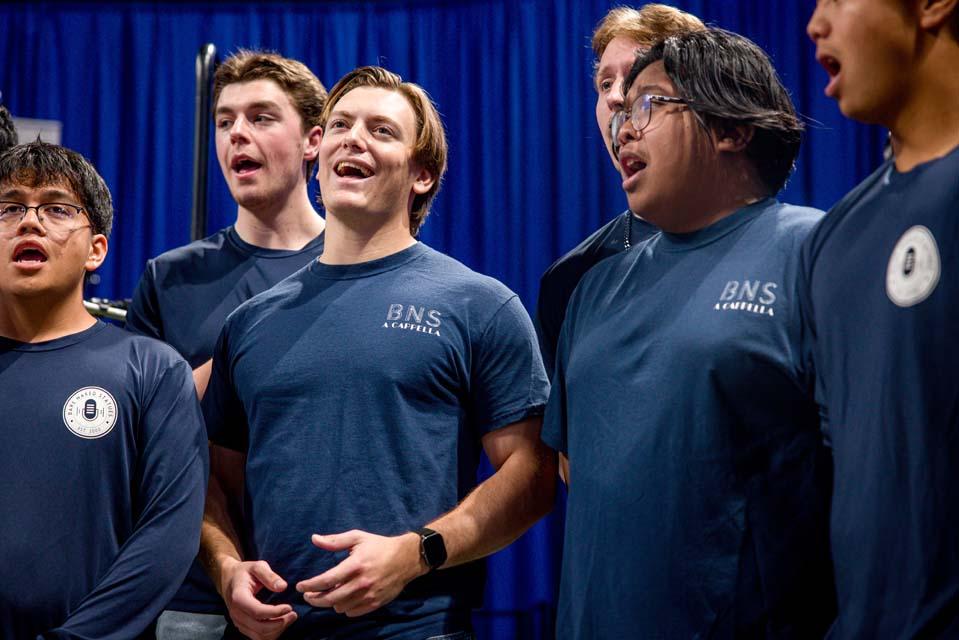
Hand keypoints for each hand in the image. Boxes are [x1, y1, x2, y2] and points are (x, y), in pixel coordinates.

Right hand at [220, 558, 296, 639]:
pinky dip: (271, 633)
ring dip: (277, 630)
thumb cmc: (245, 572)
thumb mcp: (257, 566)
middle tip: (294, 614)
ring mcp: (238, 622)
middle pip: (259, 627)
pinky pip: (257, 637)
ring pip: (259, 636)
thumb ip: (269, 575)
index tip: (289, 607)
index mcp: (239, 597)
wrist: (229, 579)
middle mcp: (236, 613)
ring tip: (290, 618)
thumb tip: (283, 587)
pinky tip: (281, 622)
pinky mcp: (243, 627)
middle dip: (279, 623)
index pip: (257, 611)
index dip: (274, 612)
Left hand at [295, 530, 426, 616]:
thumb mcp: (358, 538)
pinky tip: (343, 598)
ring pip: (340, 607)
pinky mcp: (375, 603)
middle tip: (308, 595)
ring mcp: (369, 595)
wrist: (407, 558)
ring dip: (330, 603)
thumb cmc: (380, 546)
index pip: (327, 580)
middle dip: (314, 599)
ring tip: (328, 594)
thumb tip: (314, 539)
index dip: (310, 585)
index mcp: (355, 564)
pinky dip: (344, 607)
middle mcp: (362, 582)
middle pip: (330, 598)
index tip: (300, 587)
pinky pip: (352, 612)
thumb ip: (334, 540)